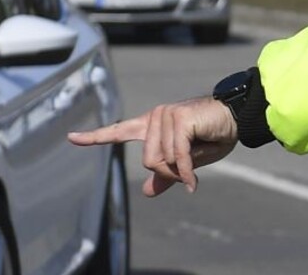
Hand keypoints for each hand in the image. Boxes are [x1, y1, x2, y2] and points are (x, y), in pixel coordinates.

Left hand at [68, 97, 237, 196]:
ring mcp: (165, 116)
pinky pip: (176, 156)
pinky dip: (186, 172)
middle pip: (148, 162)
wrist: (236, 119)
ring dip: (180, 171)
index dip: (94, 137)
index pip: (118, 131)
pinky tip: (193, 183)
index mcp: (152, 125)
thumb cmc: (214, 137)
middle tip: (189, 173)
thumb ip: (167, 174)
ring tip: (198, 163)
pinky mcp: (177, 119)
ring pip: (160, 161)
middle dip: (169, 174)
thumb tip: (148, 193)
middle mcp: (155, 118)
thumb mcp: (188, 161)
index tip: (71, 138)